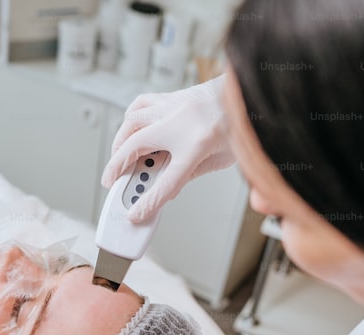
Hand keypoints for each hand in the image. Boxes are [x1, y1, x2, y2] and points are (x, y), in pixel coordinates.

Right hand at [101, 75, 235, 222]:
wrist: (250, 91)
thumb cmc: (243, 123)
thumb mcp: (221, 159)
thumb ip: (191, 174)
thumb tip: (168, 187)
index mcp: (199, 144)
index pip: (167, 182)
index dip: (148, 201)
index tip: (135, 214)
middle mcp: (181, 122)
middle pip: (137, 147)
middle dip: (118, 167)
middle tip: (113, 182)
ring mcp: (175, 106)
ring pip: (133, 121)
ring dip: (120, 140)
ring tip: (118, 156)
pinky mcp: (173, 96)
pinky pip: (142, 104)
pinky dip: (132, 119)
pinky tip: (132, 128)